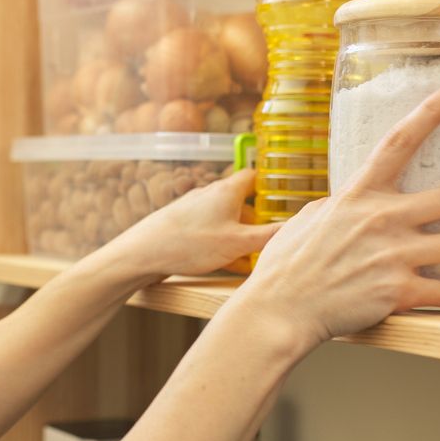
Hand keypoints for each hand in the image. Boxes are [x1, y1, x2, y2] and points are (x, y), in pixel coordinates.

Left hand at [100, 167, 281, 281]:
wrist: (142, 253)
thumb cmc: (189, 243)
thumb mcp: (238, 243)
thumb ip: (270, 235)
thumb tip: (297, 226)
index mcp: (226, 191)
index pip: (254, 177)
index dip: (271, 185)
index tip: (286, 196)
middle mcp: (209, 195)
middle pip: (241, 201)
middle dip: (258, 218)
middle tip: (273, 234)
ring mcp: (194, 209)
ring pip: (226, 219)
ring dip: (241, 235)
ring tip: (253, 256)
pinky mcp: (182, 225)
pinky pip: (211, 232)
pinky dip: (223, 244)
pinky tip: (228, 263)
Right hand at [237, 81, 439, 347]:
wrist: (281, 307)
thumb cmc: (289, 264)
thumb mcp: (312, 218)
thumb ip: (343, 204)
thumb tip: (356, 198)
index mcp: (358, 195)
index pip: (399, 142)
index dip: (431, 112)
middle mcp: (381, 220)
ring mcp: (392, 255)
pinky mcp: (397, 291)